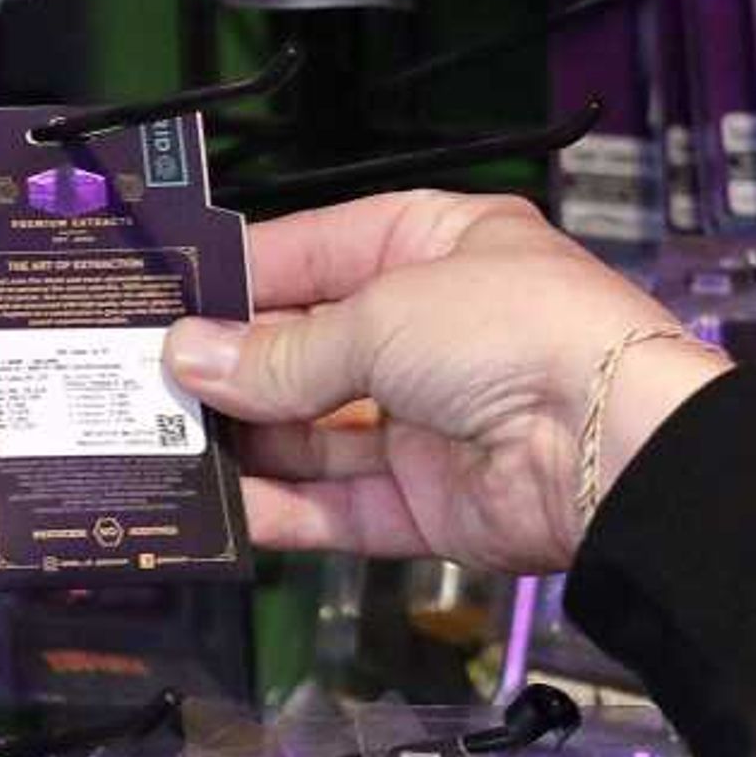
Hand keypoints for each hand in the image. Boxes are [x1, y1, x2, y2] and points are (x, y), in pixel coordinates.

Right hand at [165, 190, 730, 571]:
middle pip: (310, 348)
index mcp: (437, 247)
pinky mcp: (432, 501)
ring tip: (164, 445)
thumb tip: (190, 359)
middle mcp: (434, 331)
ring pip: (317, 433)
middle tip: (142, 382)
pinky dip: (284, 509)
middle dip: (231, 367)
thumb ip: (281, 351)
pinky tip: (223, 506)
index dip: (241, 276)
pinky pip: (341, 506)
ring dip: (247, 441)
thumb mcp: (381, 317)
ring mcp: (433, 419)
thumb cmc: (519, 336)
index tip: (162, 299)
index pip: (316, 252)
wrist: (613, 446)